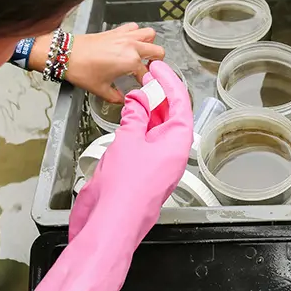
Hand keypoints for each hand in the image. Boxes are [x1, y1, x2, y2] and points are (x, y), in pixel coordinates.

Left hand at [65, 23, 164, 101]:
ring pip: (149, 35)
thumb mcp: (100, 89)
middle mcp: (131, 46)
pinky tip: (129, 43)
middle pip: (158, 51)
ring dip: (149, 45)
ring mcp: (125, 36)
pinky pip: (134, 27)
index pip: (147, 74)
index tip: (144, 87)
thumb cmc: (81, 69)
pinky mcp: (116, 31)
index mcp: (130, 61)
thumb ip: (115, 97)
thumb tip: (122, 100)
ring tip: (143, 55)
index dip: (147, 83)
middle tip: (148, 70)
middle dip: (156, 63)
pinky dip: (136, 34)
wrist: (65, 54)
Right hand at [69, 61, 192, 242]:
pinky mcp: (143, 171)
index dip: (170, 82)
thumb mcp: (129, 140)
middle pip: (172, 115)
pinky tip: (129, 116)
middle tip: (146, 76)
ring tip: (136, 92)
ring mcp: (158, 162)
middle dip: (160, 94)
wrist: (110, 223)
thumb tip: (137, 101)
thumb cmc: (125, 190)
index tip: (158, 67)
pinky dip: (138, 125)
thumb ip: (135, 116)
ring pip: (158, 128)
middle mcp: (172, 152)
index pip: (180, 103)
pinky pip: (146, 141)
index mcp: (178, 143)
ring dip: (148, 109)